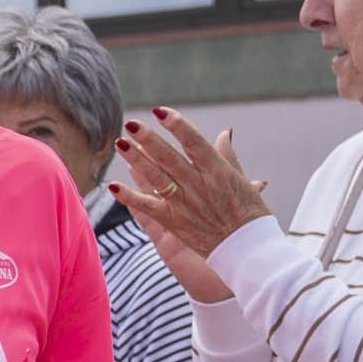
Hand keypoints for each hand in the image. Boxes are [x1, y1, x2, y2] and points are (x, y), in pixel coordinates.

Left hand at [117, 108, 265, 305]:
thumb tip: (224, 132)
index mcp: (218, 172)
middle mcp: (200, 185)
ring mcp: (185, 204)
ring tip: (120, 144)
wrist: (248, 250)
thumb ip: (227, 156)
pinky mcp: (174, 223)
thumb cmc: (249, 213)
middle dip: (149, 140)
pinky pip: (149, 208)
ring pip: (157, 179)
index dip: (177, 126)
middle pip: (170, 158)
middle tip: (131, 124)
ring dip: (137, 161)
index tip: (160, 111)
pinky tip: (114, 186)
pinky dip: (131, 198)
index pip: (194, 143)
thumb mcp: (241, 180)